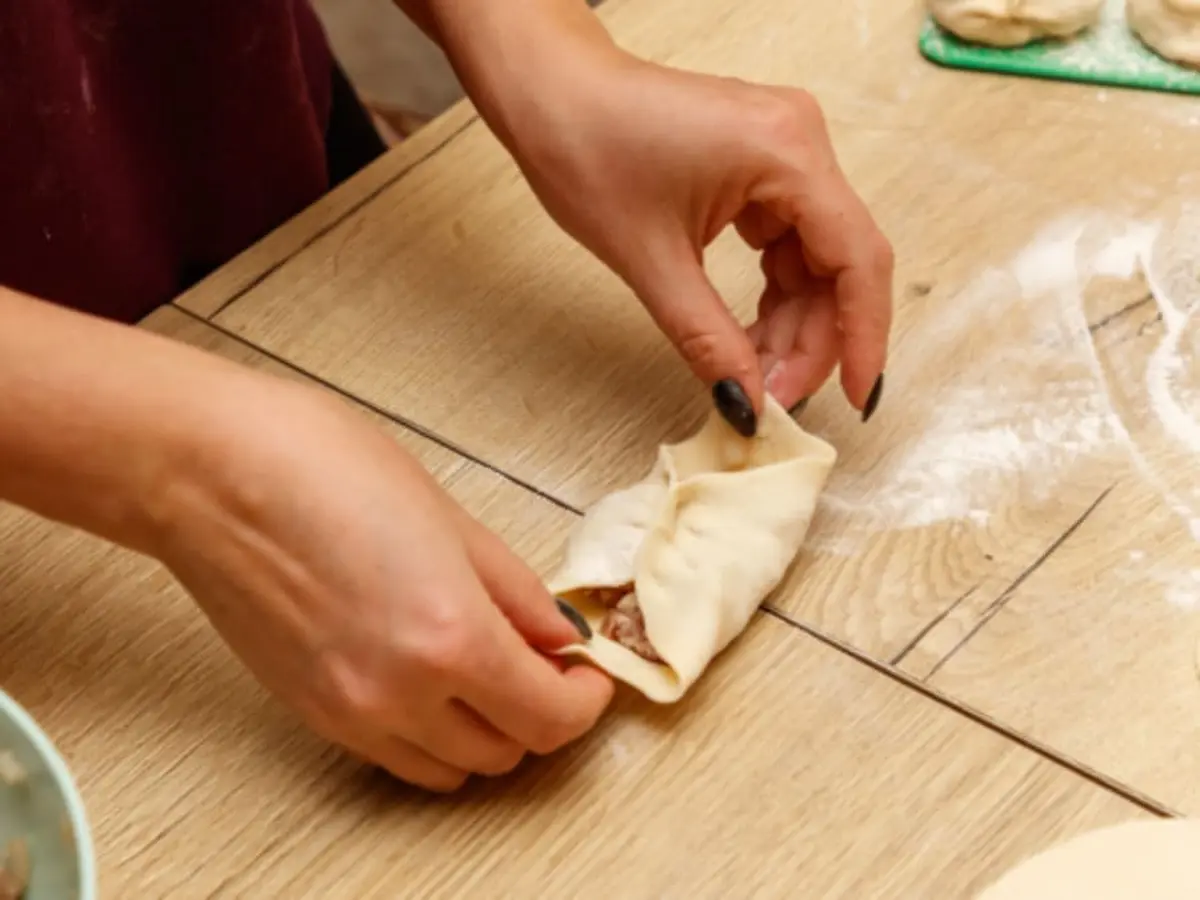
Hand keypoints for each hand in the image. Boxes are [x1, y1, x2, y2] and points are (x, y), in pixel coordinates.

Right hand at [153, 381, 612, 791]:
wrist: (212, 473)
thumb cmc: (322, 466)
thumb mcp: (451, 518)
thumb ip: (516, 592)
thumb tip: (557, 635)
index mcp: (450, 638)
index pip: (551, 719)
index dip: (586, 701)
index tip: (589, 674)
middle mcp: (400, 695)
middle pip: (507, 752)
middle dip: (543, 714)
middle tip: (546, 666)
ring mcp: (349, 713)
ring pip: (452, 768)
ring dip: (488, 732)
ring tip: (490, 674)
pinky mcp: (311, 713)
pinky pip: (395, 756)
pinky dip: (432, 735)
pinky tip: (431, 680)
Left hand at [501, 52, 893, 419]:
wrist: (549, 93)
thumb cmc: (587, 145)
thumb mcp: (650, 260)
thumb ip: (707, 339)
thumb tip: (747, 404)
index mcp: (786, 151)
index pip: (857, 258)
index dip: (863, 335)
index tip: (856, 397)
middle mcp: (800, 142)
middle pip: (838, 264)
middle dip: (812, 340)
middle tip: (775, 399)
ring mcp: (783, 152)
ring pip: (814, 260)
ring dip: (791, 323)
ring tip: (755, 375)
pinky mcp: (761, 166)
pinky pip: (787, 243)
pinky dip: (773, 294)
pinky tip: (749, 336)